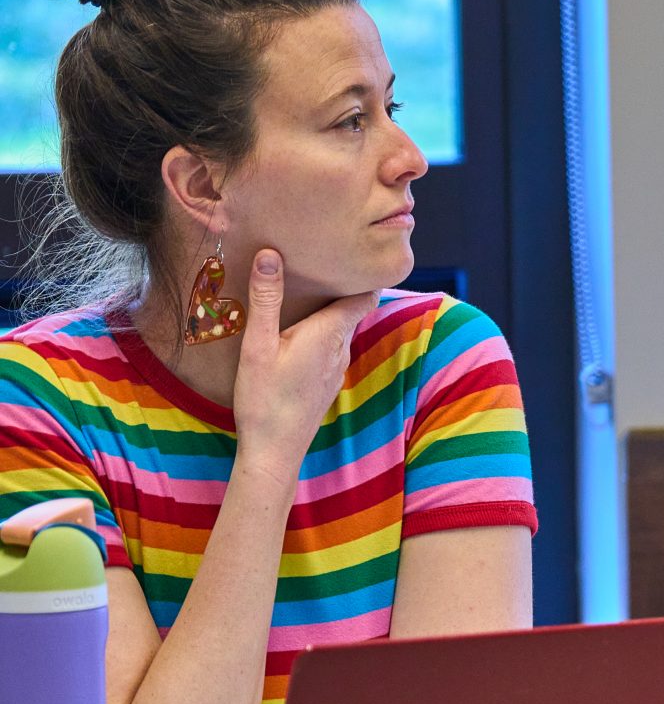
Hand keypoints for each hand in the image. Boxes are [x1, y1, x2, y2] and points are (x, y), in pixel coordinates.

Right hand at [231, 250, 374, 480]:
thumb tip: (271, 255)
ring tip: (312, 287)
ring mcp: (337, 367)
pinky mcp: (327, 381)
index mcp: (330, 333)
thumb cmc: (264, 398)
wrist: (275, 450)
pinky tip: (302, 328)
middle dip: (343, 286)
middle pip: (353, 309)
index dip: (364, 274)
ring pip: (342, 329)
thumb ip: (267, 300)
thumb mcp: (258, 345)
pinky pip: (332, 346)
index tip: (356, 253)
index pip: (364, 295)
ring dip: (332, 310)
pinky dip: (324, 331)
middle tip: (326, 261)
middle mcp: (342, 348)